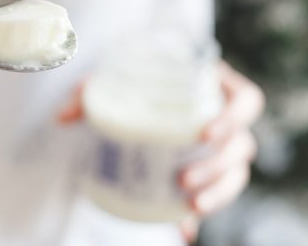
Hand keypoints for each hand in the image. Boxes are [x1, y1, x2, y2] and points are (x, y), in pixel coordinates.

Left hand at [57, 62, 264, 243]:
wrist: (131, 99)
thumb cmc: (127, 83)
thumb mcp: (108, 82)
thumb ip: (85, 94)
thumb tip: (61, 118)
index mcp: (211, 85)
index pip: (246, 99)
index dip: (234, 117)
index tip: (205, 133)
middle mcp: (222, 117)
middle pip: (243, 144)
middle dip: (218, 166)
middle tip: (183, 180)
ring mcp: (218, 146)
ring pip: (238, 172)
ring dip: (220, 191)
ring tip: (192, 205)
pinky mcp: (208, 170)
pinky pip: (217, 192)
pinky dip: (202, 211)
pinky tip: (184, 226)